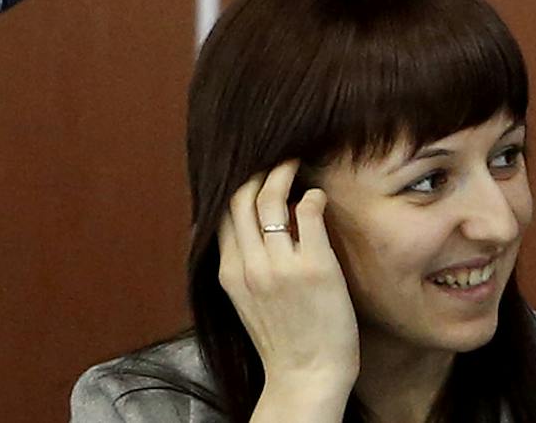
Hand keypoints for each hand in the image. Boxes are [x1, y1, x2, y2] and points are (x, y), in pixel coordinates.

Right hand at [217, 161, 358, 419]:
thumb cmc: (281, 339)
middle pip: (243, 196)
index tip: (252, 171)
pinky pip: (310, 213)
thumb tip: (218, 226)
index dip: (237, 183)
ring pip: (272, 198)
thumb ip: (235, 264)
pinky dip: (312, 197)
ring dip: (284, 172)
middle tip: (278, 158)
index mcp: (230, 273)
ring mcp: (283, 266)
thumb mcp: (242, 301)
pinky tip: (318, 198)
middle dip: (259, 169)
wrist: (306, 377)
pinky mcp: (316, 268)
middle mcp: (251, 266)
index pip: (223, 211)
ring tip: (296, 163)